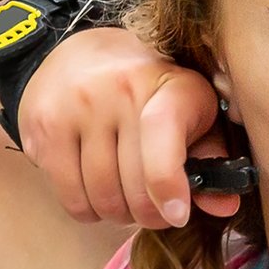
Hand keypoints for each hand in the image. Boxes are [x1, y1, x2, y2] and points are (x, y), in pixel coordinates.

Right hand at [13, 27, 241, 229]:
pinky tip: (97, 194)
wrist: (82, 54)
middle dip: (150, 213)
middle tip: (154, 210)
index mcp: (170, 84)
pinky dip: (88, 211)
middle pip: (134, 184)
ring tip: (126, 200)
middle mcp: (121, 89)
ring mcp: (77, 107)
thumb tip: (224, 207)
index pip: (162, 134)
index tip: (177, 214)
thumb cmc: (150, 94)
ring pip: (102, 196)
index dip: (169, 183)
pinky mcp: (45, 127)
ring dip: (118, 214)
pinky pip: (71, 197)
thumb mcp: (191, 113)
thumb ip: (211, 159)